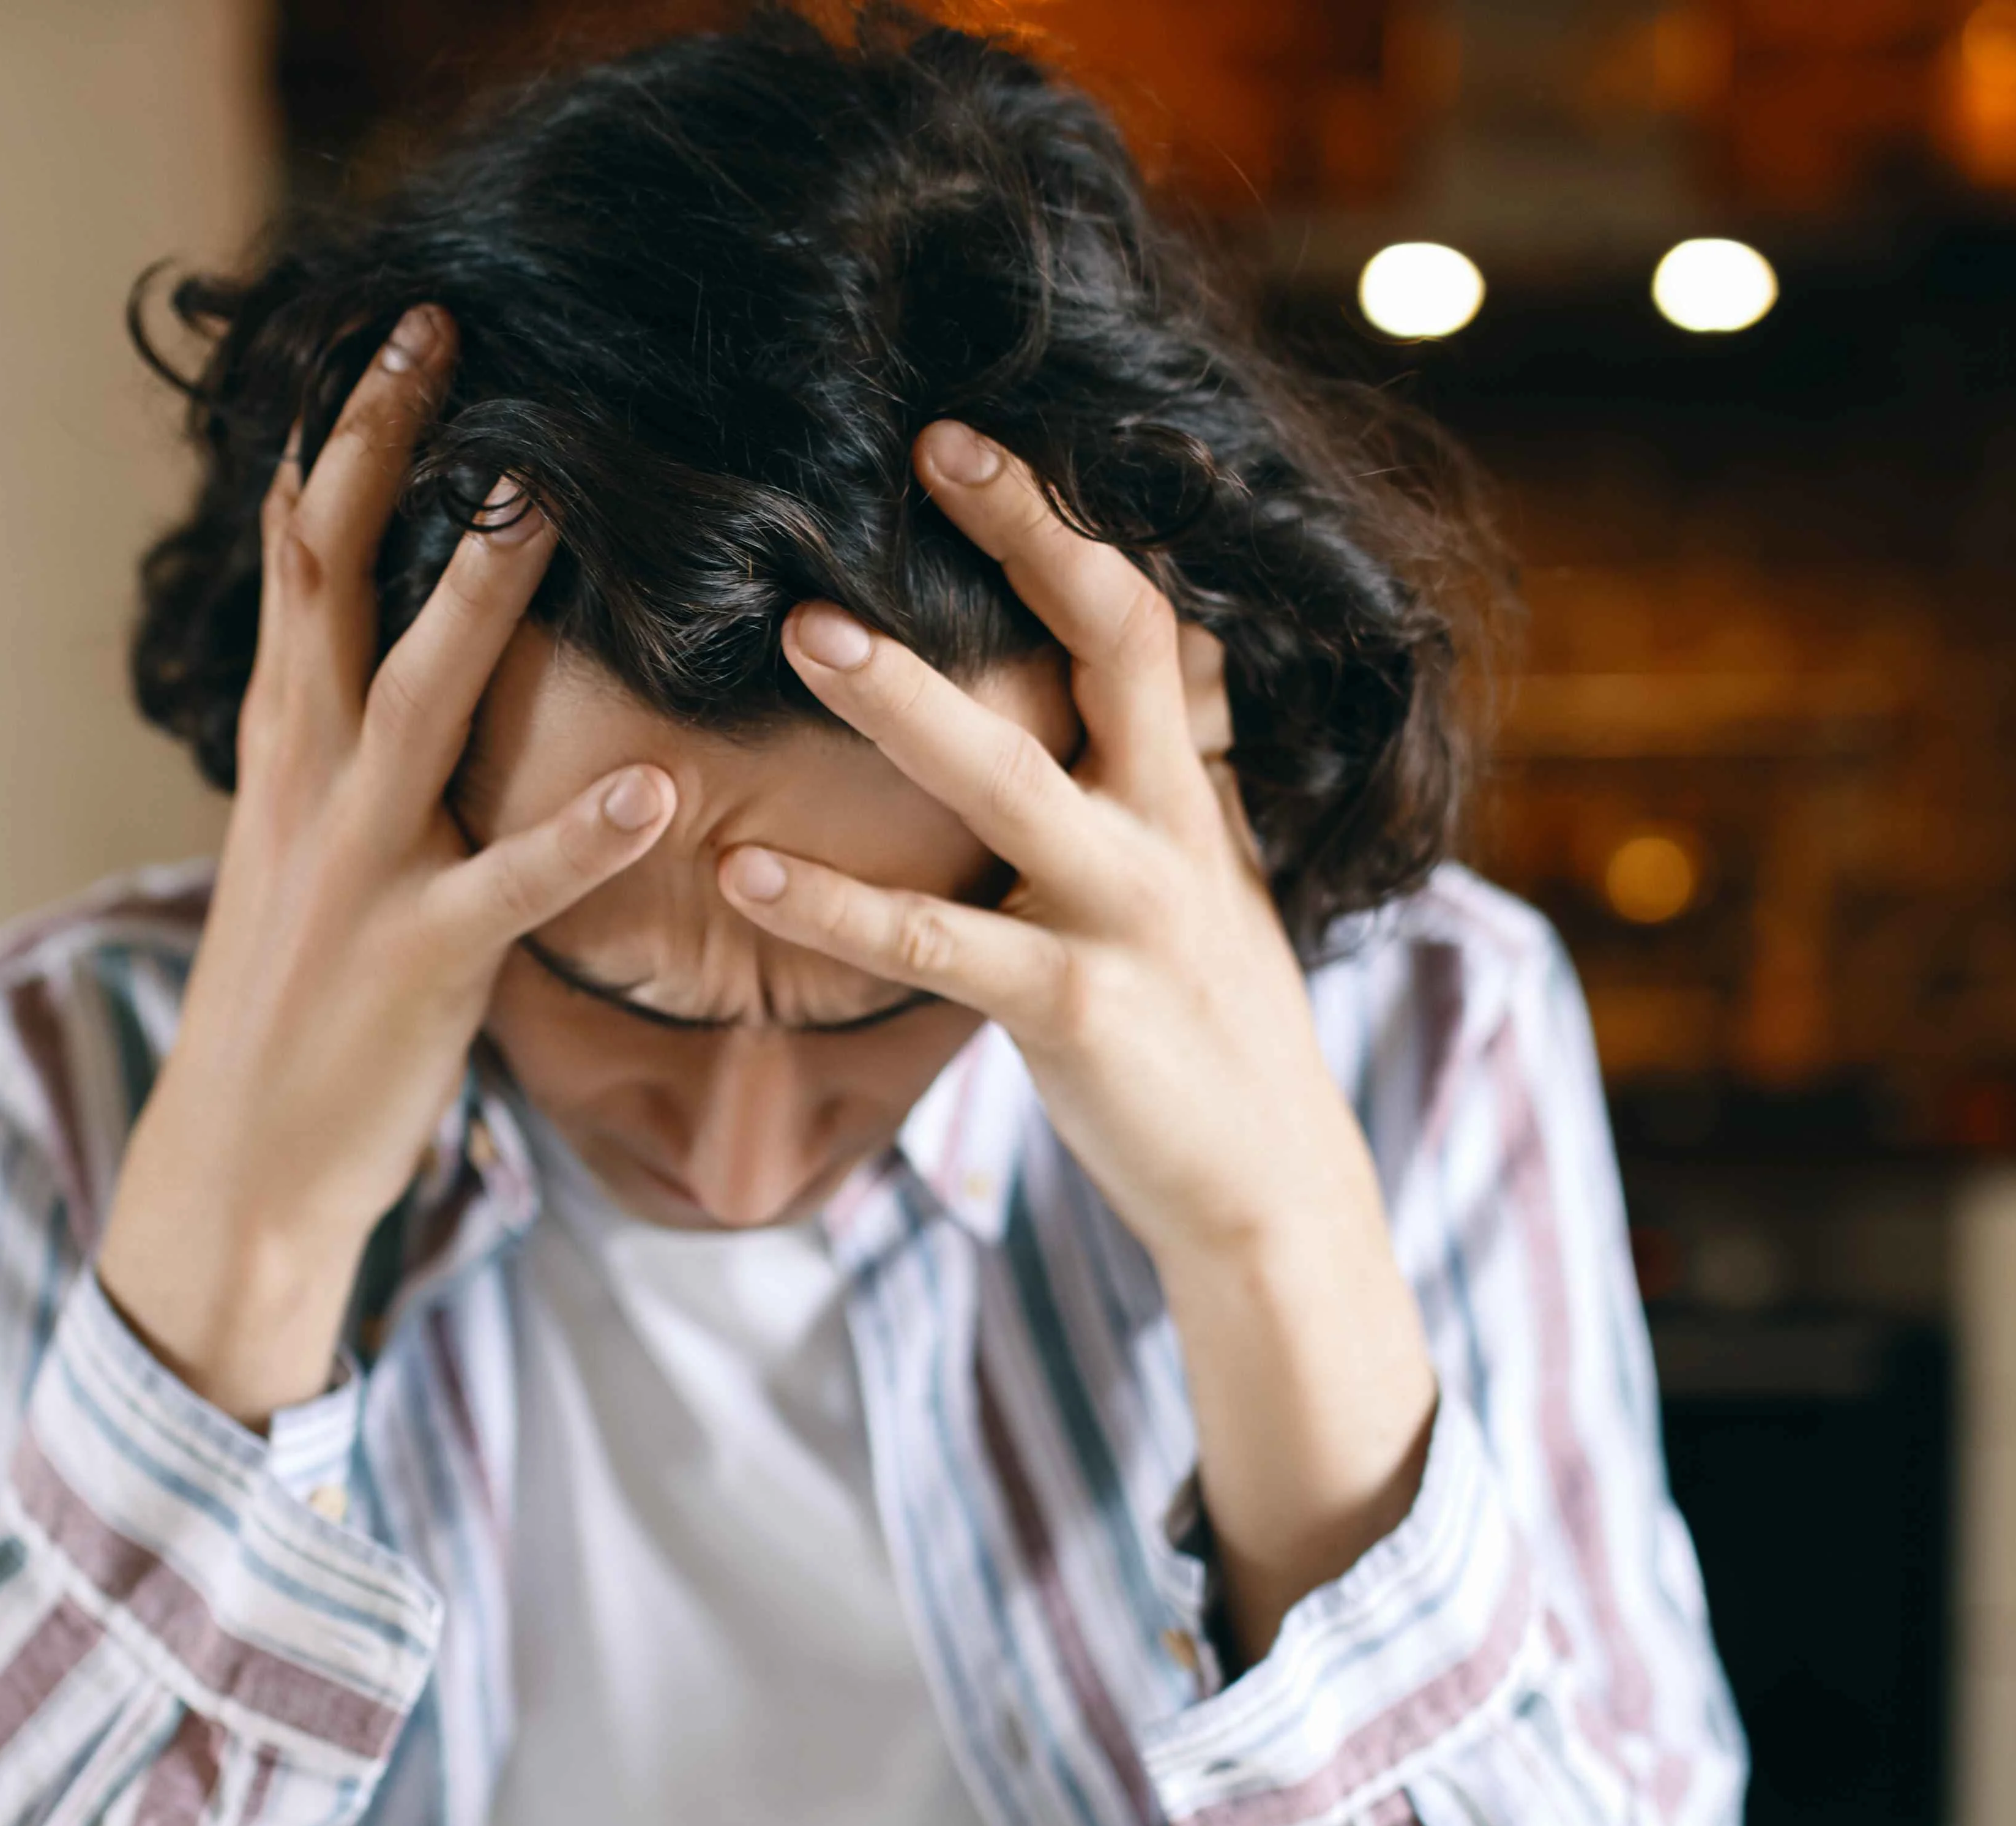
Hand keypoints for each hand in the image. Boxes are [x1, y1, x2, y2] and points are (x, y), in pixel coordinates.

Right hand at [101, 305, 678, 1421]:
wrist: (238, 1163)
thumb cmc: (295, 1003)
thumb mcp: (302, 844)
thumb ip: (337, 742)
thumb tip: (380, 650)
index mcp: (285, 744)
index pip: (298, 556)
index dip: (337, 438)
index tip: (390, 332)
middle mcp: (309, 779)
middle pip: (336, 580)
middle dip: (385, 453)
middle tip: (444, 332)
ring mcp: (360, 866)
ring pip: (417, 700)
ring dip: (482, 596)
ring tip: (550, 494)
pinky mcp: (421, 960)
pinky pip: (512, 886)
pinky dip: (580, 835)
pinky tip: (652, 787)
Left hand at [717, 419, 1439, 1647]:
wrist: (1270, 1192)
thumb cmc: (1211, 1031)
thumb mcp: (1208, 882)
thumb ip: (1170, 774)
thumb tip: (1161, 664)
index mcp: (1187, 792)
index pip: (1141, 618)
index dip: (1060, 523)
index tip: (965, 442)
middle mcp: (1167, 831)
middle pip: (1110, 643)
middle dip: (1024, 540)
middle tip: (917, 453)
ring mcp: (1126, 917)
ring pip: (1009, 777)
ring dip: (901, 699)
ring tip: (797, 633)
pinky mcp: (1073, 1010)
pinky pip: (937, 943)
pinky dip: (836, 903)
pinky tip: (744, 871)